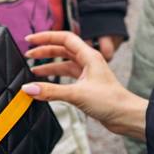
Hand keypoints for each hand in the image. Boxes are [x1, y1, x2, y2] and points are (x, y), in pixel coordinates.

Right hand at [23, 31, 147, 139]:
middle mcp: (88, 61)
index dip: (47, 37)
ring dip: (49, 65)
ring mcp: (88, 73)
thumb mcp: (77, 94)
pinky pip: (67, 77)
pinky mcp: (87, 85)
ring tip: (32, 69)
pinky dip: (55, 79)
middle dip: (45, 50)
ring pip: (64, 64)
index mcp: (89, 56)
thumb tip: (29, 88)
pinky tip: (46, 84)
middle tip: (28, 54)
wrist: (126, 116)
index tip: (31, 39)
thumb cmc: (110, 101)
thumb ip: (51, 92)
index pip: (64, 38)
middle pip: (62, 49)